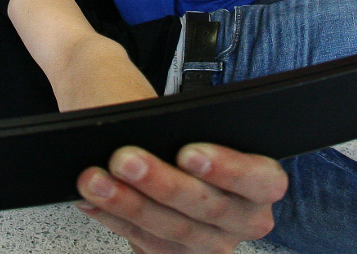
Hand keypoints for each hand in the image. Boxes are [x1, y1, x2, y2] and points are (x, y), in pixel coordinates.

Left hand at [76, 143, 286, 253]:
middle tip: (124, 159)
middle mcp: (244, 219)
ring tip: (96, 179)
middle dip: (161, 183)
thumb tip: (145, 129)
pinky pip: (146, 242)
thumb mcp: (191, 115)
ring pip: (172, 230)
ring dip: (128, 204)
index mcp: (264, 182)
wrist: (161, 141)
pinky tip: (93, 200)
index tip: (187, 152)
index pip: (259, 180)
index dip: (226, 169)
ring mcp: (211, 242)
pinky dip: (115, 218)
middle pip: (208, 208)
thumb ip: (180, 125)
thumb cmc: (182, 124)